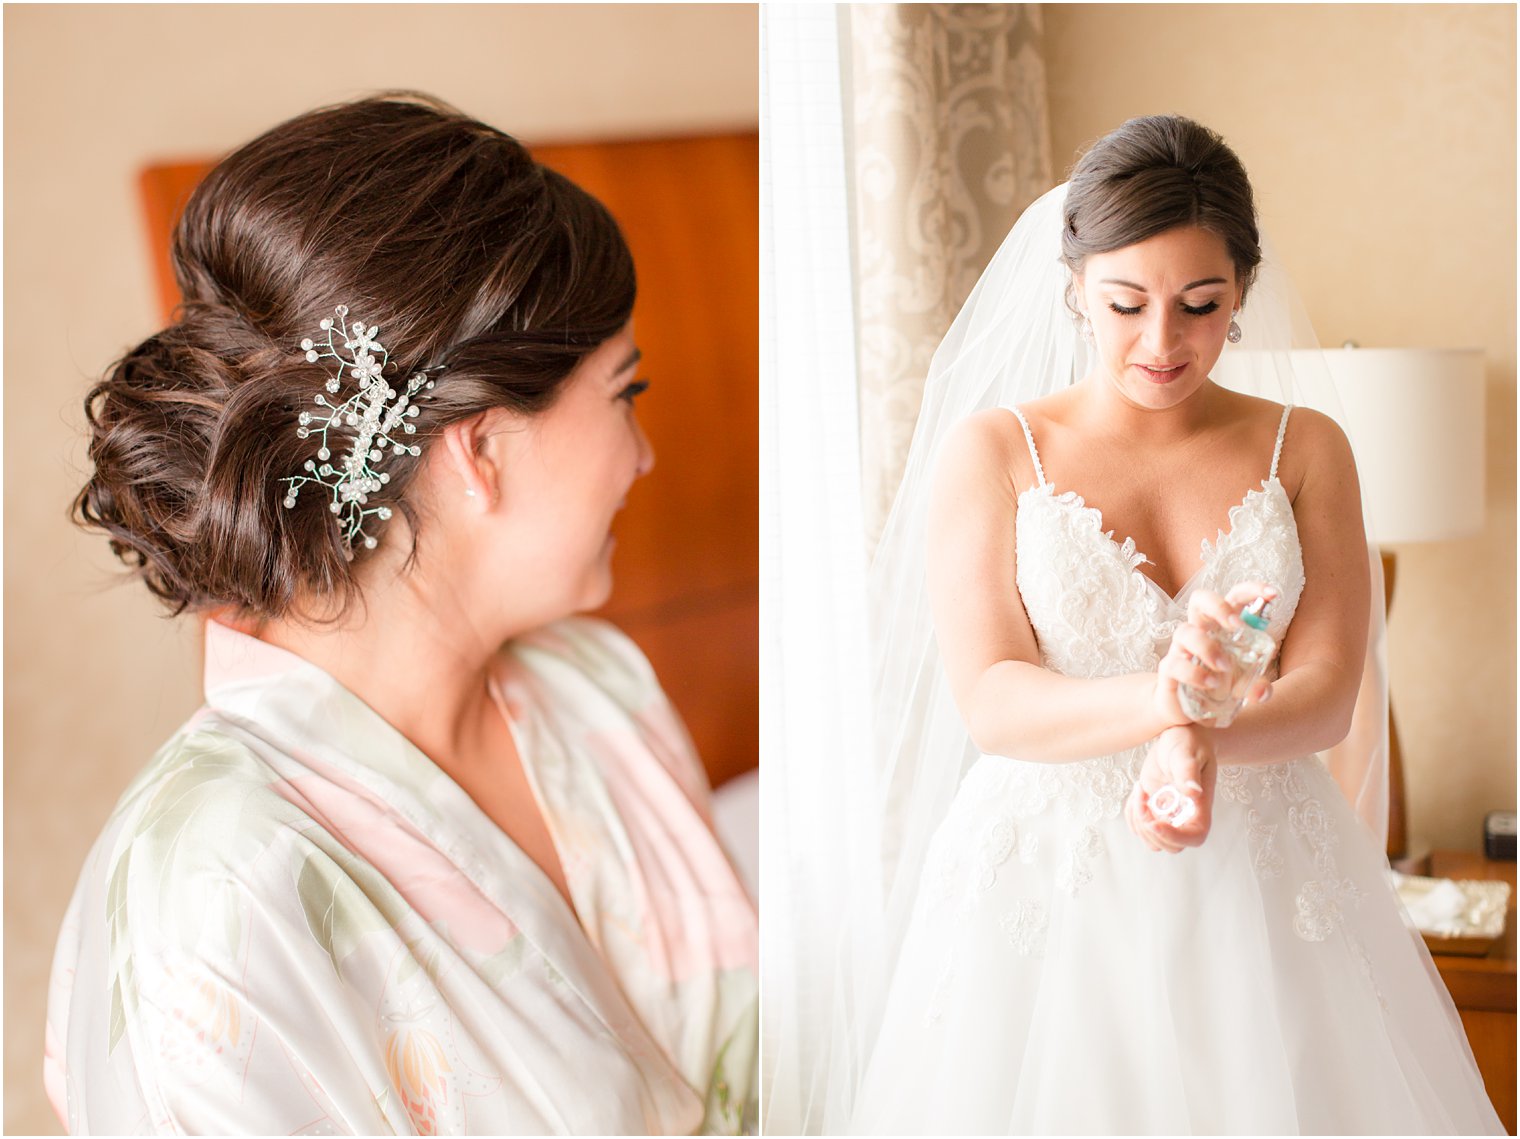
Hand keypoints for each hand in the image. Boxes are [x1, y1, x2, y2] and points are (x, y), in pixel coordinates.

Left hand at [1125, 724, 1217, 851]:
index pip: (1194, 837)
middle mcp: (1186, 816)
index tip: (1153, 822)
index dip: (1174, 837)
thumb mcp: (1186, 752)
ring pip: (1152, 840)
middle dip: (1150, 827)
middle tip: (1143, 795)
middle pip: (1170, 846)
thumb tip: (1194, 793)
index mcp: (1201, 807)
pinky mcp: (1154, 810)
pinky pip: (1139, 826)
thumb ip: (1188, 773)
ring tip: (1140, 788)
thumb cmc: (1189, 741)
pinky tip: (1138, 790)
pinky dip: (1131, 813)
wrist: (1178, 736)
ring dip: (1138, 820)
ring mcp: (1169, 816)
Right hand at [1152, 581, 1279, 725]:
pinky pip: (1175, 663)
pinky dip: (1195, 673)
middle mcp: (1200, 632)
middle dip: (1219, 606)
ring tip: (1225, 666)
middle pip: (1200, 600)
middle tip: (1236, 626)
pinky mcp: (1169, 669)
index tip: (1272, 594)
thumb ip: (1258, 689)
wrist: (1187, 714)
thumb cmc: (1219, 690)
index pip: (1234, 599)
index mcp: (1223, 629)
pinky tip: (1210, 683)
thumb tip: (1261, 690)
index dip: (1251, 590)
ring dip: (1207, 646)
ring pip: (1185, 631)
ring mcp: (1182, 649)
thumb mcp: (1245, 690)